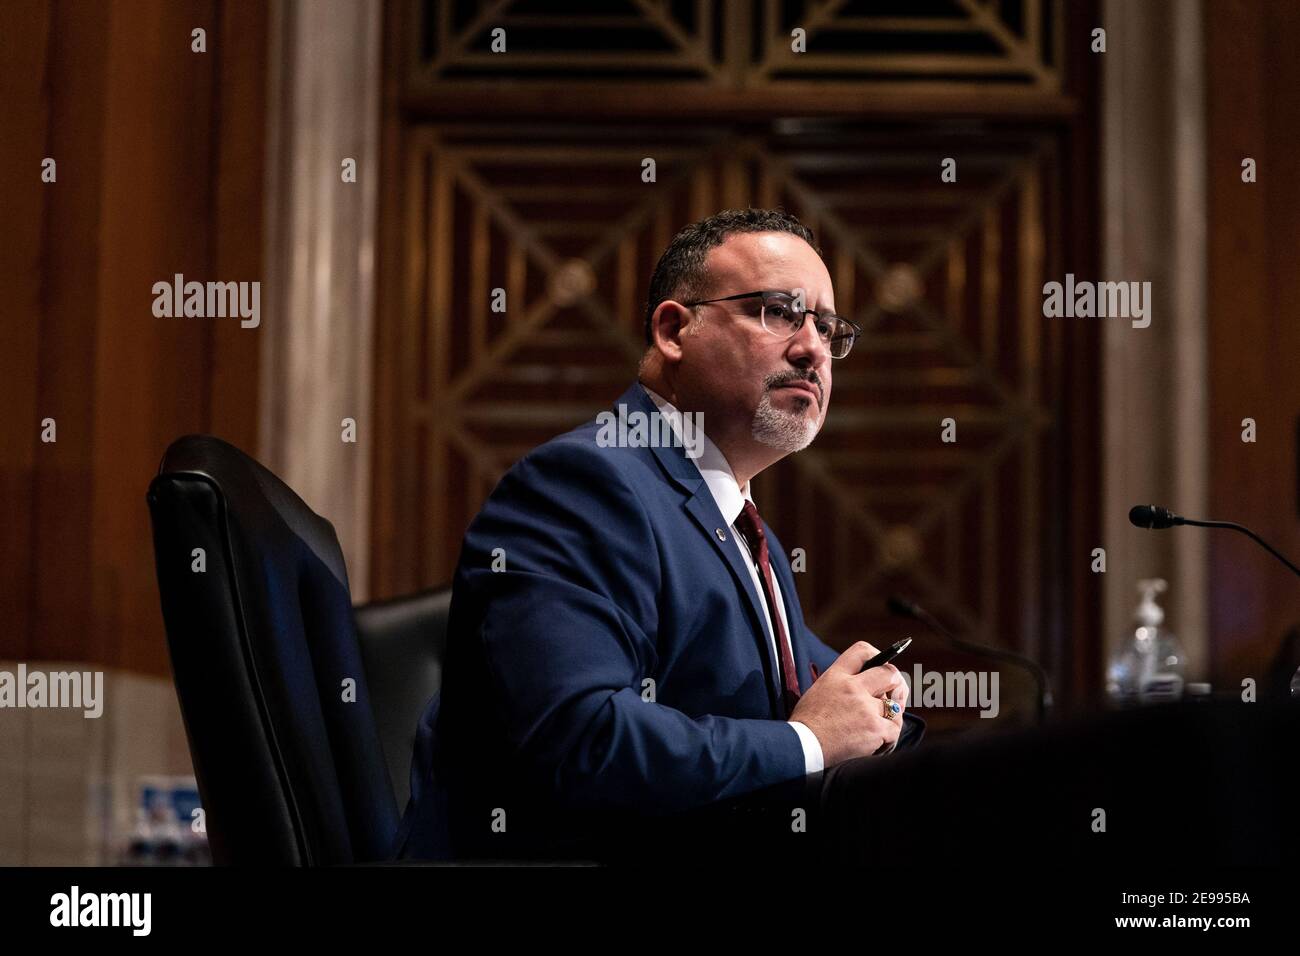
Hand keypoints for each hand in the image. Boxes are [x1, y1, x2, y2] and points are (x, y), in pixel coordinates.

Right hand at [789, 642, 907, 766]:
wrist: (803, 748)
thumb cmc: (807, 723)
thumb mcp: (818, 691)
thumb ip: (841, 683)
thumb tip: (865, 684)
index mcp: (836, 675)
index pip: (862, 651)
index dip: (878, 655)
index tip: (882, 667)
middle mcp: (853, 687)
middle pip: (890, 674)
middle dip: (896, 684)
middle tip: (894, 694)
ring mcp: (866, 707)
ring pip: (895, 706)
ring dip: (890, 717)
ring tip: (878, 726)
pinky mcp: (875, 728)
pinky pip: (894, 729)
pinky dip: (888, 738)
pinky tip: (876, 743)